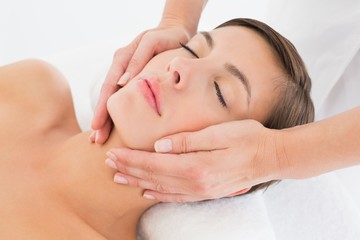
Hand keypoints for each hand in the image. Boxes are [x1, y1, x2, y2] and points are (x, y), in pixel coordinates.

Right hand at [91, 25, 192, 142]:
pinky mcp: (136, 80)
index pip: (108, 87)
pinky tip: (117, 125)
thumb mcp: (152, 43)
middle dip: (101, 118)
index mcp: (122, 59)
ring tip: (100, 137)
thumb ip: (137, 60)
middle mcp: (121, 67)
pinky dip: (119, 111)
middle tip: (96, 139)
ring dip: (107, 118)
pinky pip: (125, 97)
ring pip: (114, 98)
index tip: (97, 126)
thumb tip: (122, 83)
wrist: (177, 33)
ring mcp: (127, 74)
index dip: (102, 108)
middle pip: (107, 96)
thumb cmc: (167, 37)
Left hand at [106, 120, 284, 201]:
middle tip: (108, 164)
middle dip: (129, 169)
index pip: (154, 163)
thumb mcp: (218, 132)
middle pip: (154, 177)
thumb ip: (187, 141)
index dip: (131, 159)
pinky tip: (147, 193)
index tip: (112, 153)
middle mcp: (196, 182)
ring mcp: (201, 190)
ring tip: (119, 178)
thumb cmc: (247, 138)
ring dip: (138, 182)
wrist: (271, 157)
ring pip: (161, 188)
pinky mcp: (206, 192)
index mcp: (196, 165)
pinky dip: (159, 195)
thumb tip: (159, 146)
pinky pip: (177, 196)